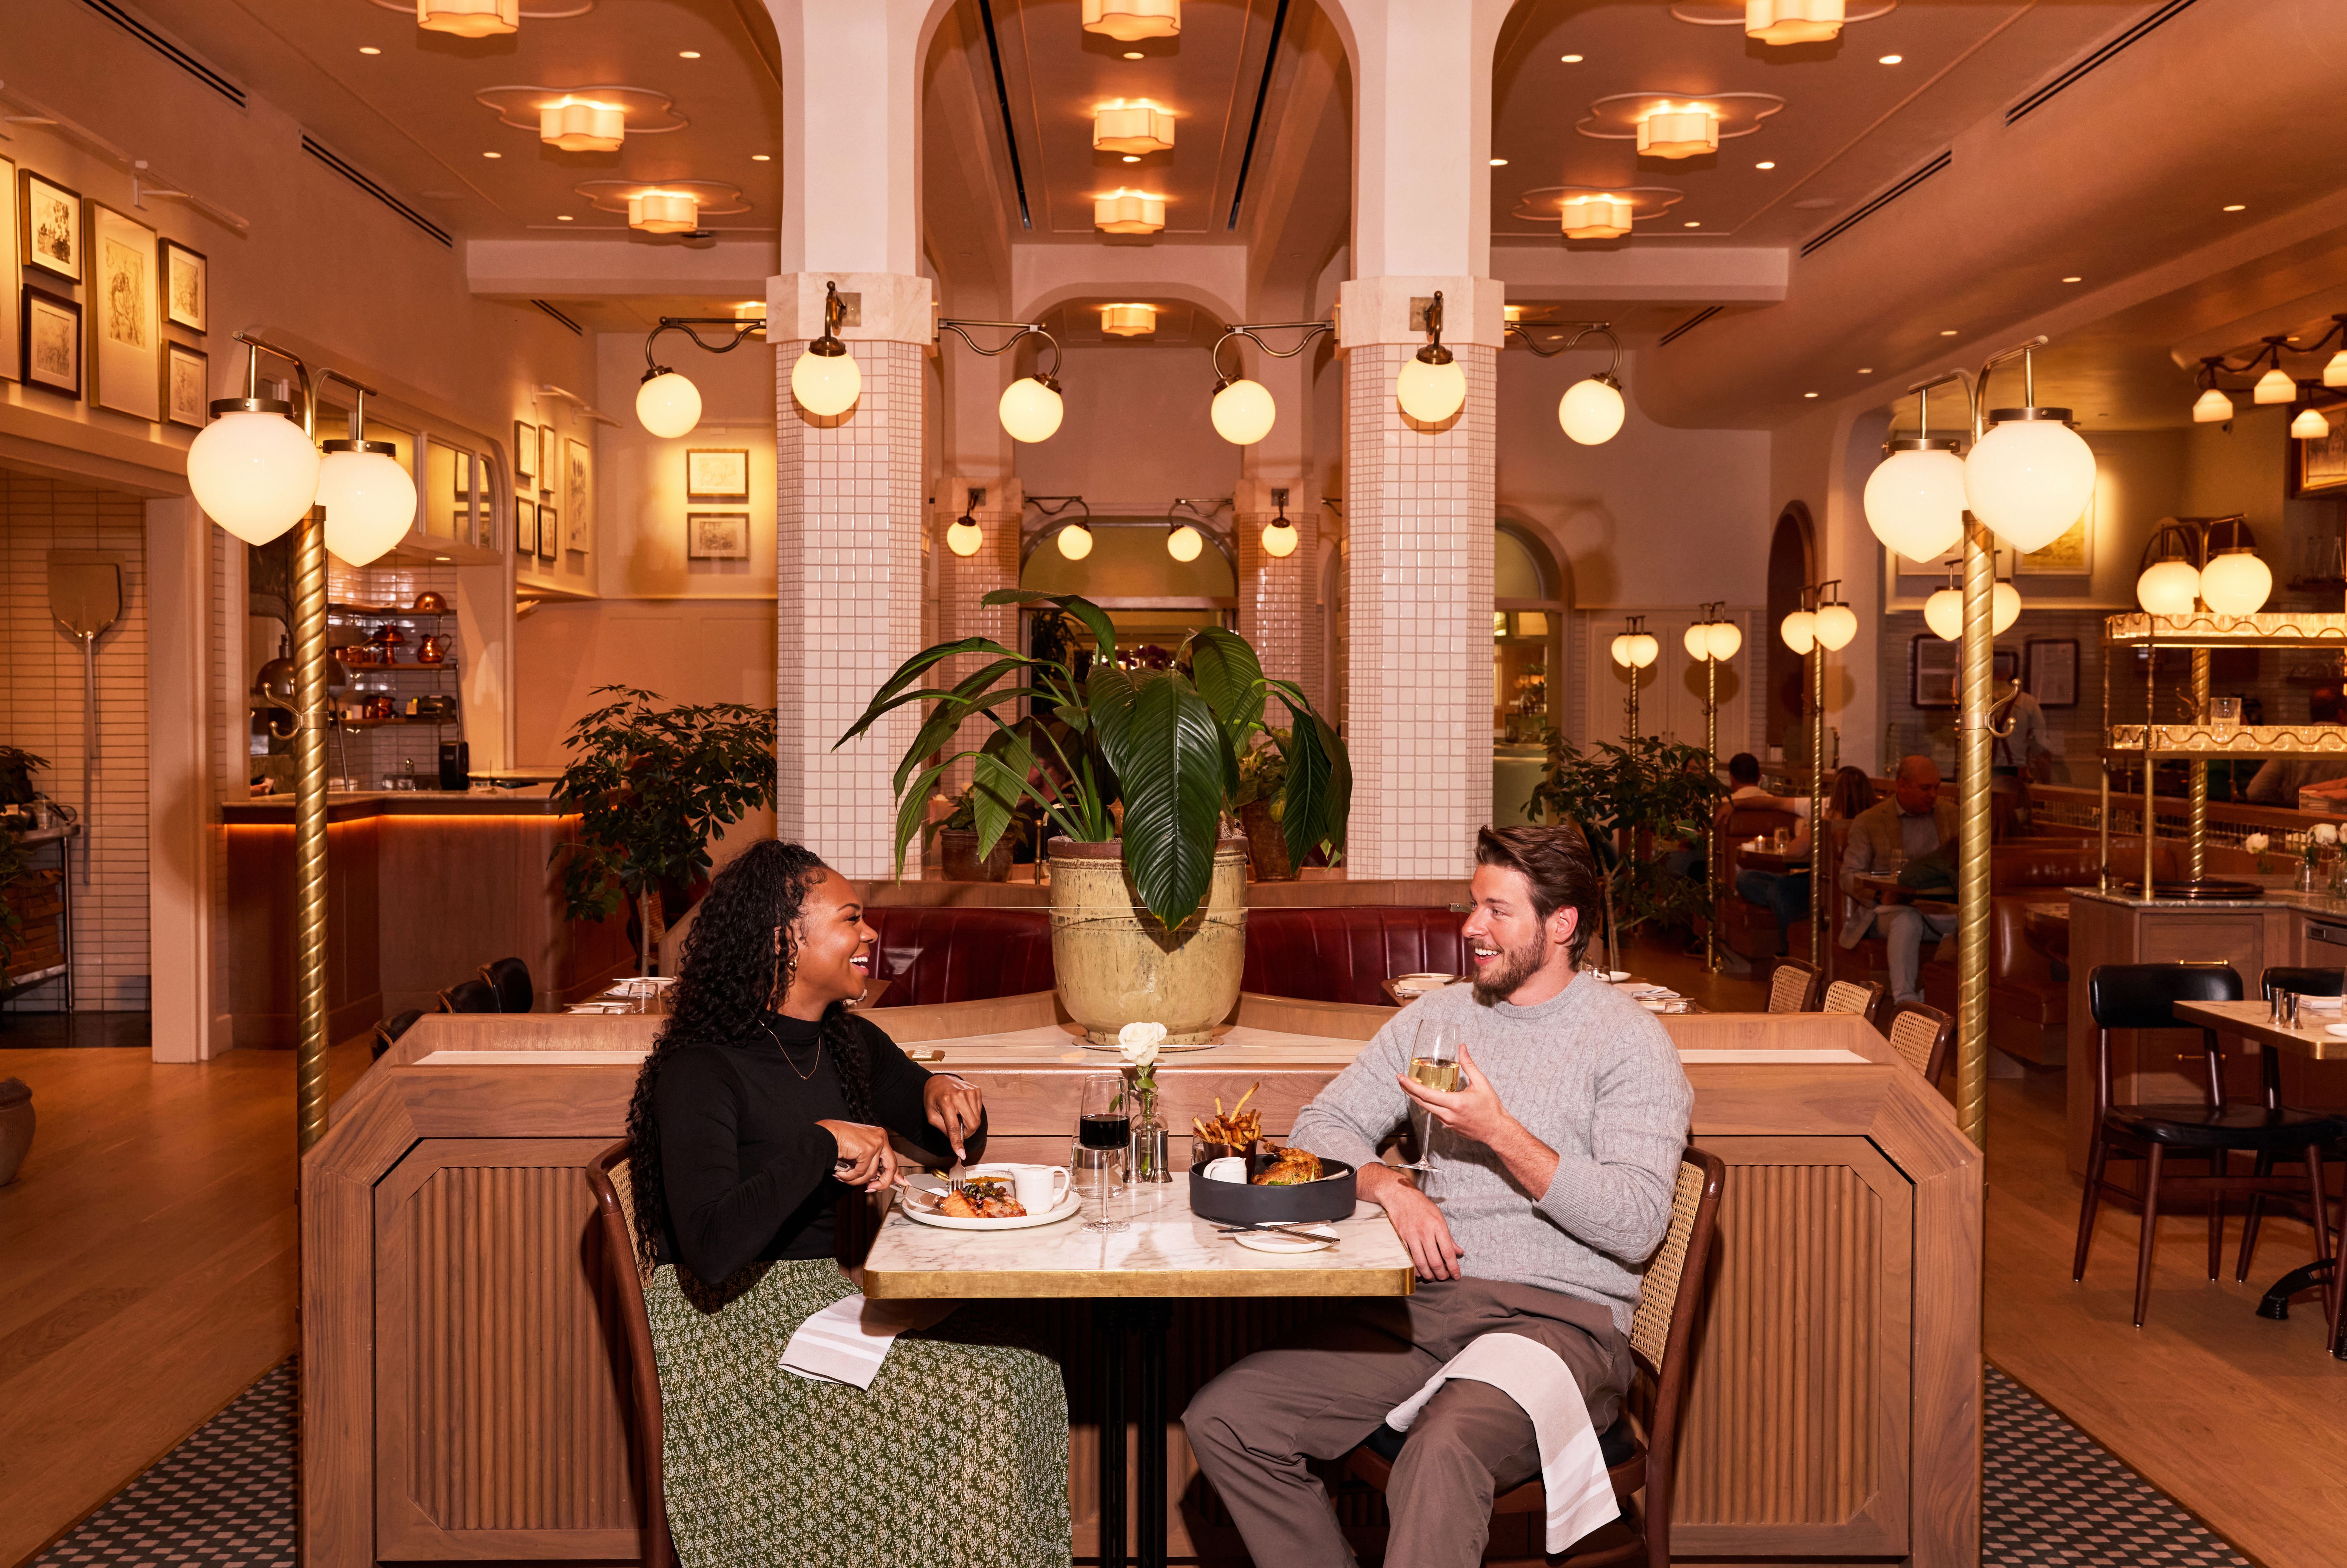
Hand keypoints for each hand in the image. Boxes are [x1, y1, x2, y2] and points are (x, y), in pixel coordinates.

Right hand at [816, 1119, 898, 1192]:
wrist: (825, 1135)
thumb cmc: (838, 1141)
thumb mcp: (858, 1153)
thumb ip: (869, 1164)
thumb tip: (876, 1180)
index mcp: (879, 1137)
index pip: (891, 1159)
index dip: (895, 1174)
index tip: (901, 1183)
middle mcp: (880, 1138)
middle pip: (890, 1167)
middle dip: (882, 1183)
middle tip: (871, 1189)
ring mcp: (875, 1143)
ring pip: (871, 1173)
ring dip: (856, 1180)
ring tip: (844, 1176)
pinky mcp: (867, 1149)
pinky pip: (861, 1172)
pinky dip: (850, 1177)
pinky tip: (841, 1172)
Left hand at [924, 1075, 983, 1160]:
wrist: (938, 1080)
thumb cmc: (933, 1097)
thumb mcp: (931, 1115)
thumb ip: (943, 1128)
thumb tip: (956, 1140)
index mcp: (946, 1102)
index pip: (954, 1127)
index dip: (958, 1142)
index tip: (961, 1154)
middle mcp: (959, 1096)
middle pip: (972, 1124)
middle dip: (967, 1133)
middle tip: (959, 1131)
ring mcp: (970, 1092)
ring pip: (977, 1119)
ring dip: (969, 1123)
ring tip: (959, 1116)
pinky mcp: (976, 1090)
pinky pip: (979, 1110)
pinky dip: (972, 1114)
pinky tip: (964, 1109)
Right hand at [1361, 1165, 1464, 1280]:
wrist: (1401, 1196)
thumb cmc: (1423, 1207)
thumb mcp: (1440, 1218)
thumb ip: (1449, 1237)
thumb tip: (1459, 1252)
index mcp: (1438, 1226)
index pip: (1448, 1252)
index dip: (1453, 1267)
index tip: (1456, 1276)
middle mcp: (1425, 1232)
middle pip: (1435, 1261)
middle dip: (1441, 1274)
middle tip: (1444, 1278)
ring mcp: (1412, 1236)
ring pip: (1421, 1263)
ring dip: (1428, 1275)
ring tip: (1433, 1277)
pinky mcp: (1401, 1238)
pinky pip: (1408, 1259)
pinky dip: (1414, 1269)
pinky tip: (1419, 1273)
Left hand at [1395, 1041, 1513, 1147]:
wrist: (1497, 1130)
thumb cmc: (1491, 1107)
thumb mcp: (1481, 1082)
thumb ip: (1469, 1064)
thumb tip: (1461, 1047)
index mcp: (1454, 1103)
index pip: (1425, 1094)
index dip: (1410, 1085)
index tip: (1400, 1077)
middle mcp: (1448, 1115)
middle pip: (1421, 1102)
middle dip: (1408, 1090)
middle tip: (1400, 1079)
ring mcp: (1447, 1123)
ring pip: (1427, 1109)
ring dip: (1417, 1098)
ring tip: (1411, 1086)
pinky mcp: (1449, 1127)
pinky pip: (1435, 1114)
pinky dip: (1428, 1104)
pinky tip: (1427, 1097)